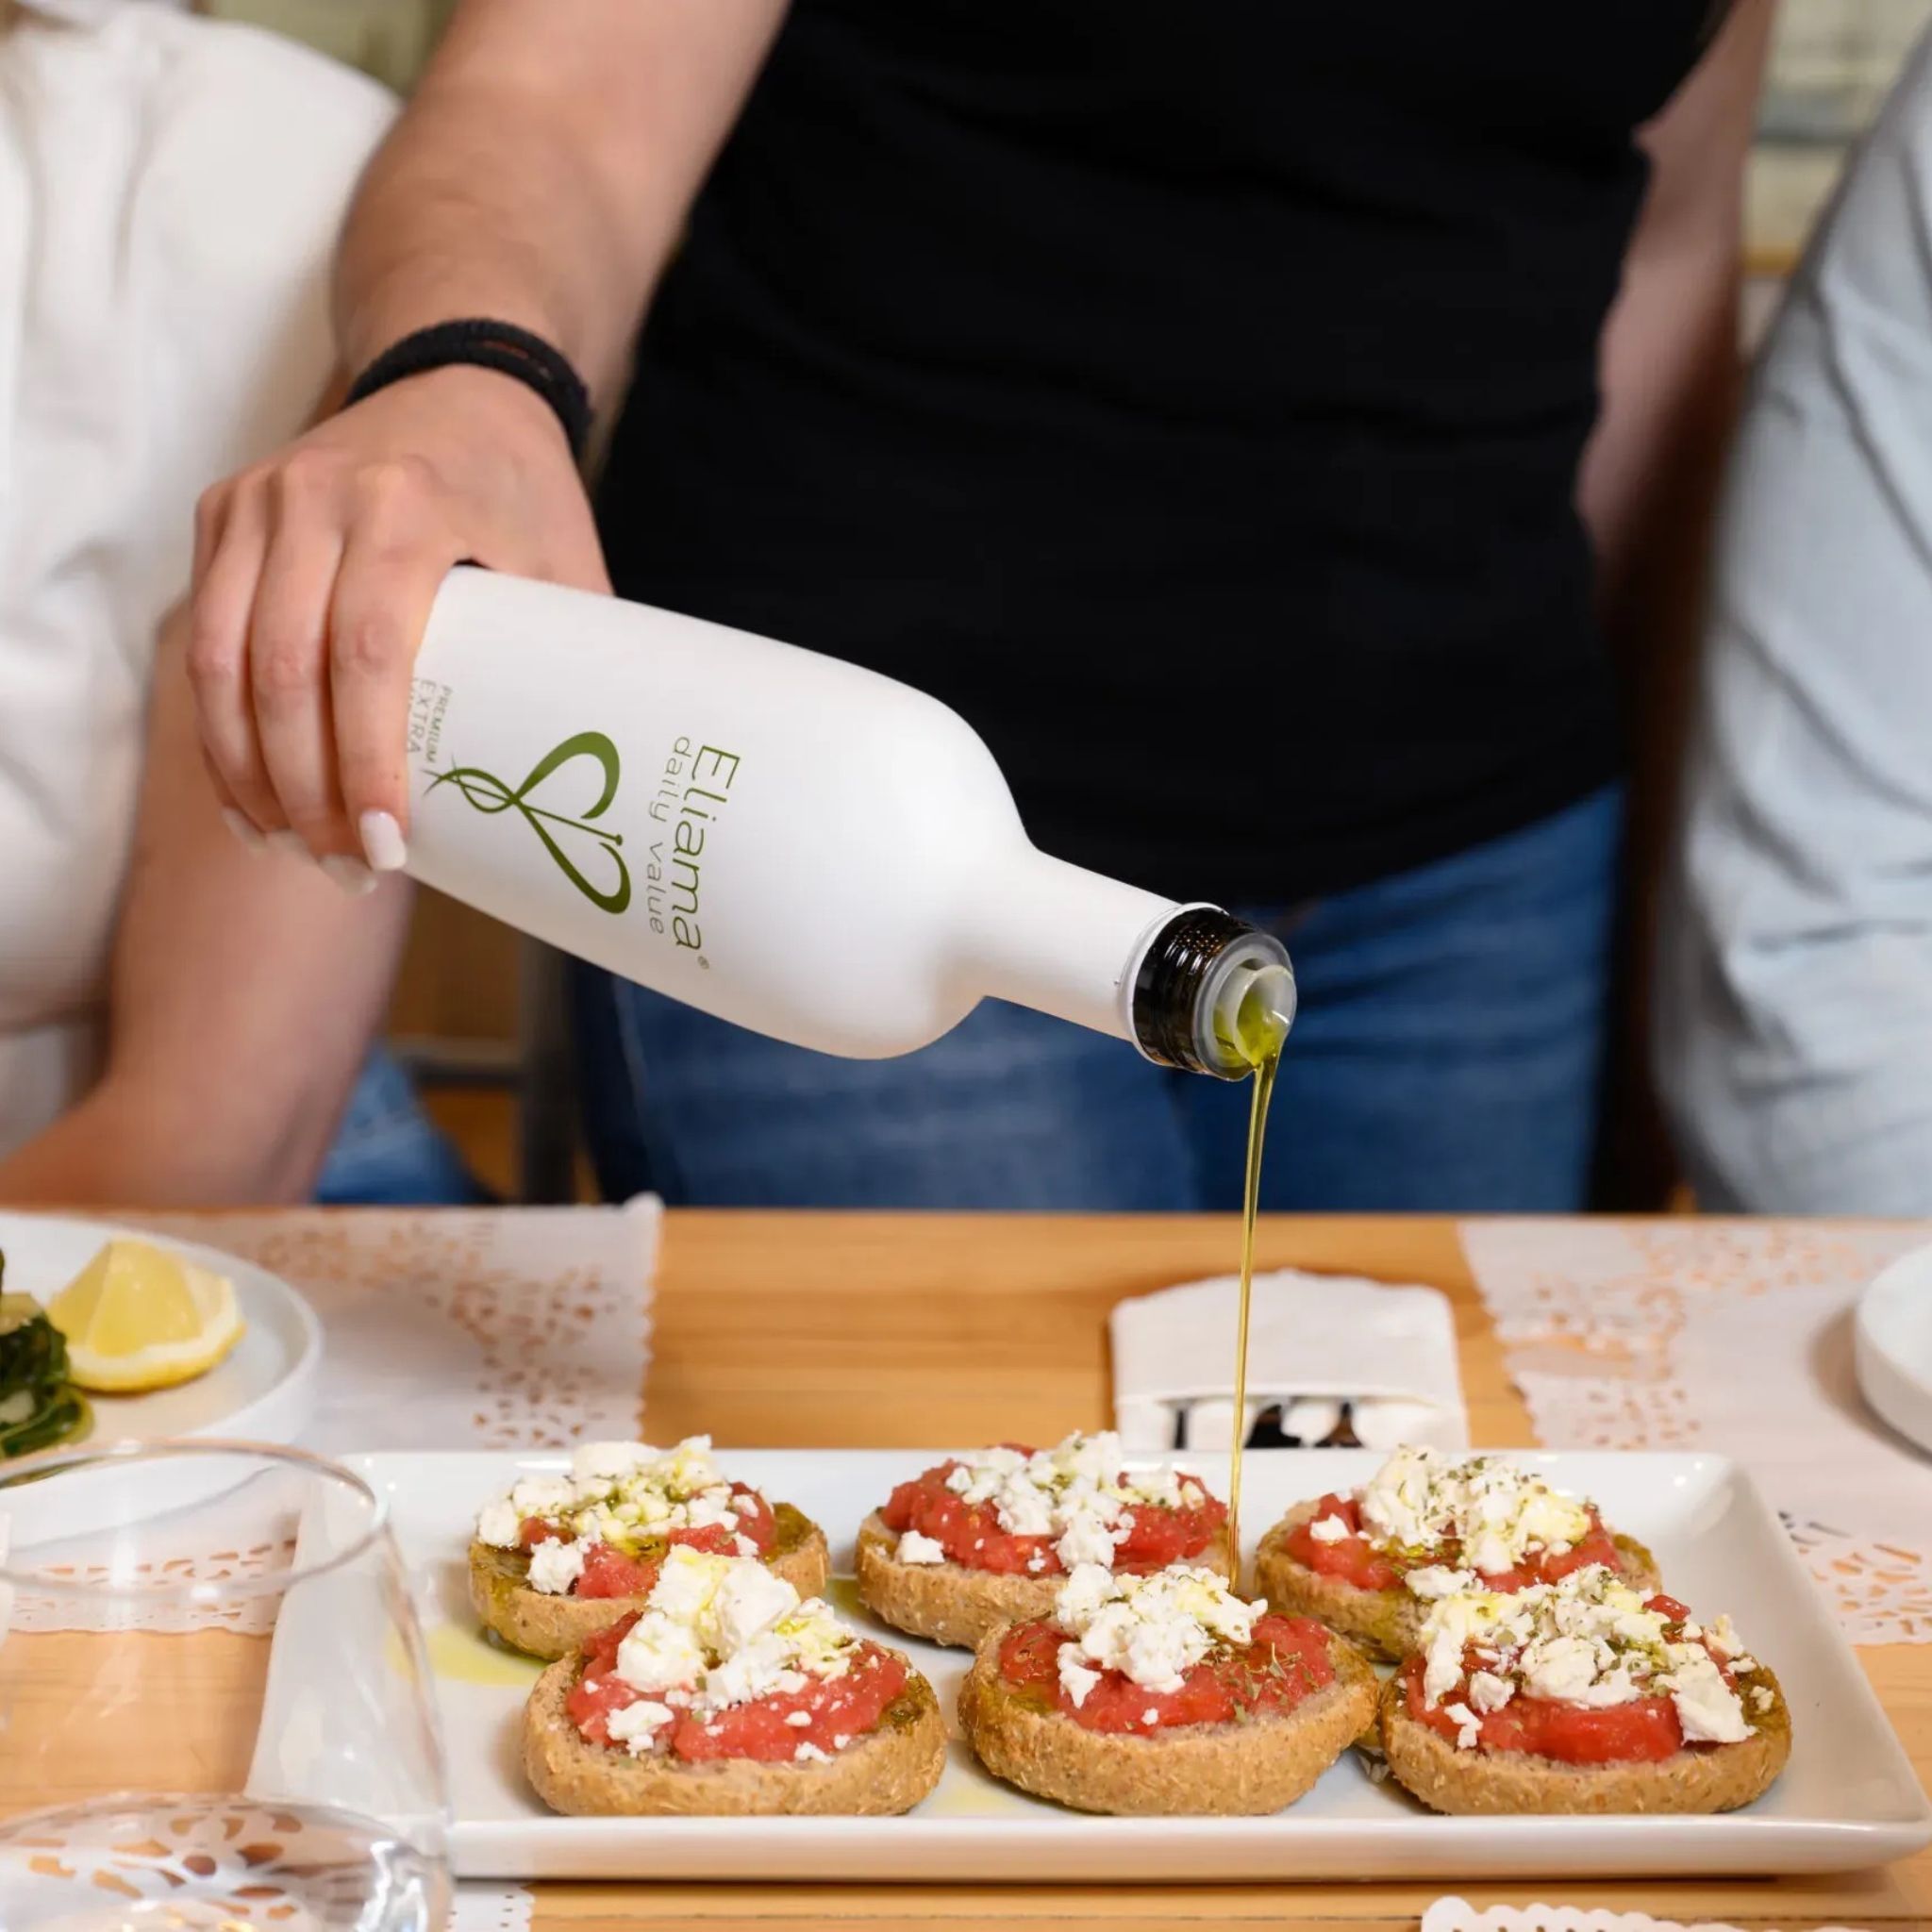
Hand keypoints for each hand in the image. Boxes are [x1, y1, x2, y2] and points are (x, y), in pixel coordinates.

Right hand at [189, 365, 610, 886]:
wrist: (457, 381)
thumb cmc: (525, 488)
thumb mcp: (566, 559)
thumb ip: (578, 658)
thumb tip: (614, 789)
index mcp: (405, 502)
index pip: (369, 653)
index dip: (369, 760)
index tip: (390, 843)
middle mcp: (314, 494)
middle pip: (282, 671)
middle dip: (307, 790)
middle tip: (348, 867)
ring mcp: (256, 499)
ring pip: (218, 663)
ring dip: (250, 774)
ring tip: (294, 851)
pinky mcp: (223, 514)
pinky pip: (199, 640)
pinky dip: (219, 732)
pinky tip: (249, 801)